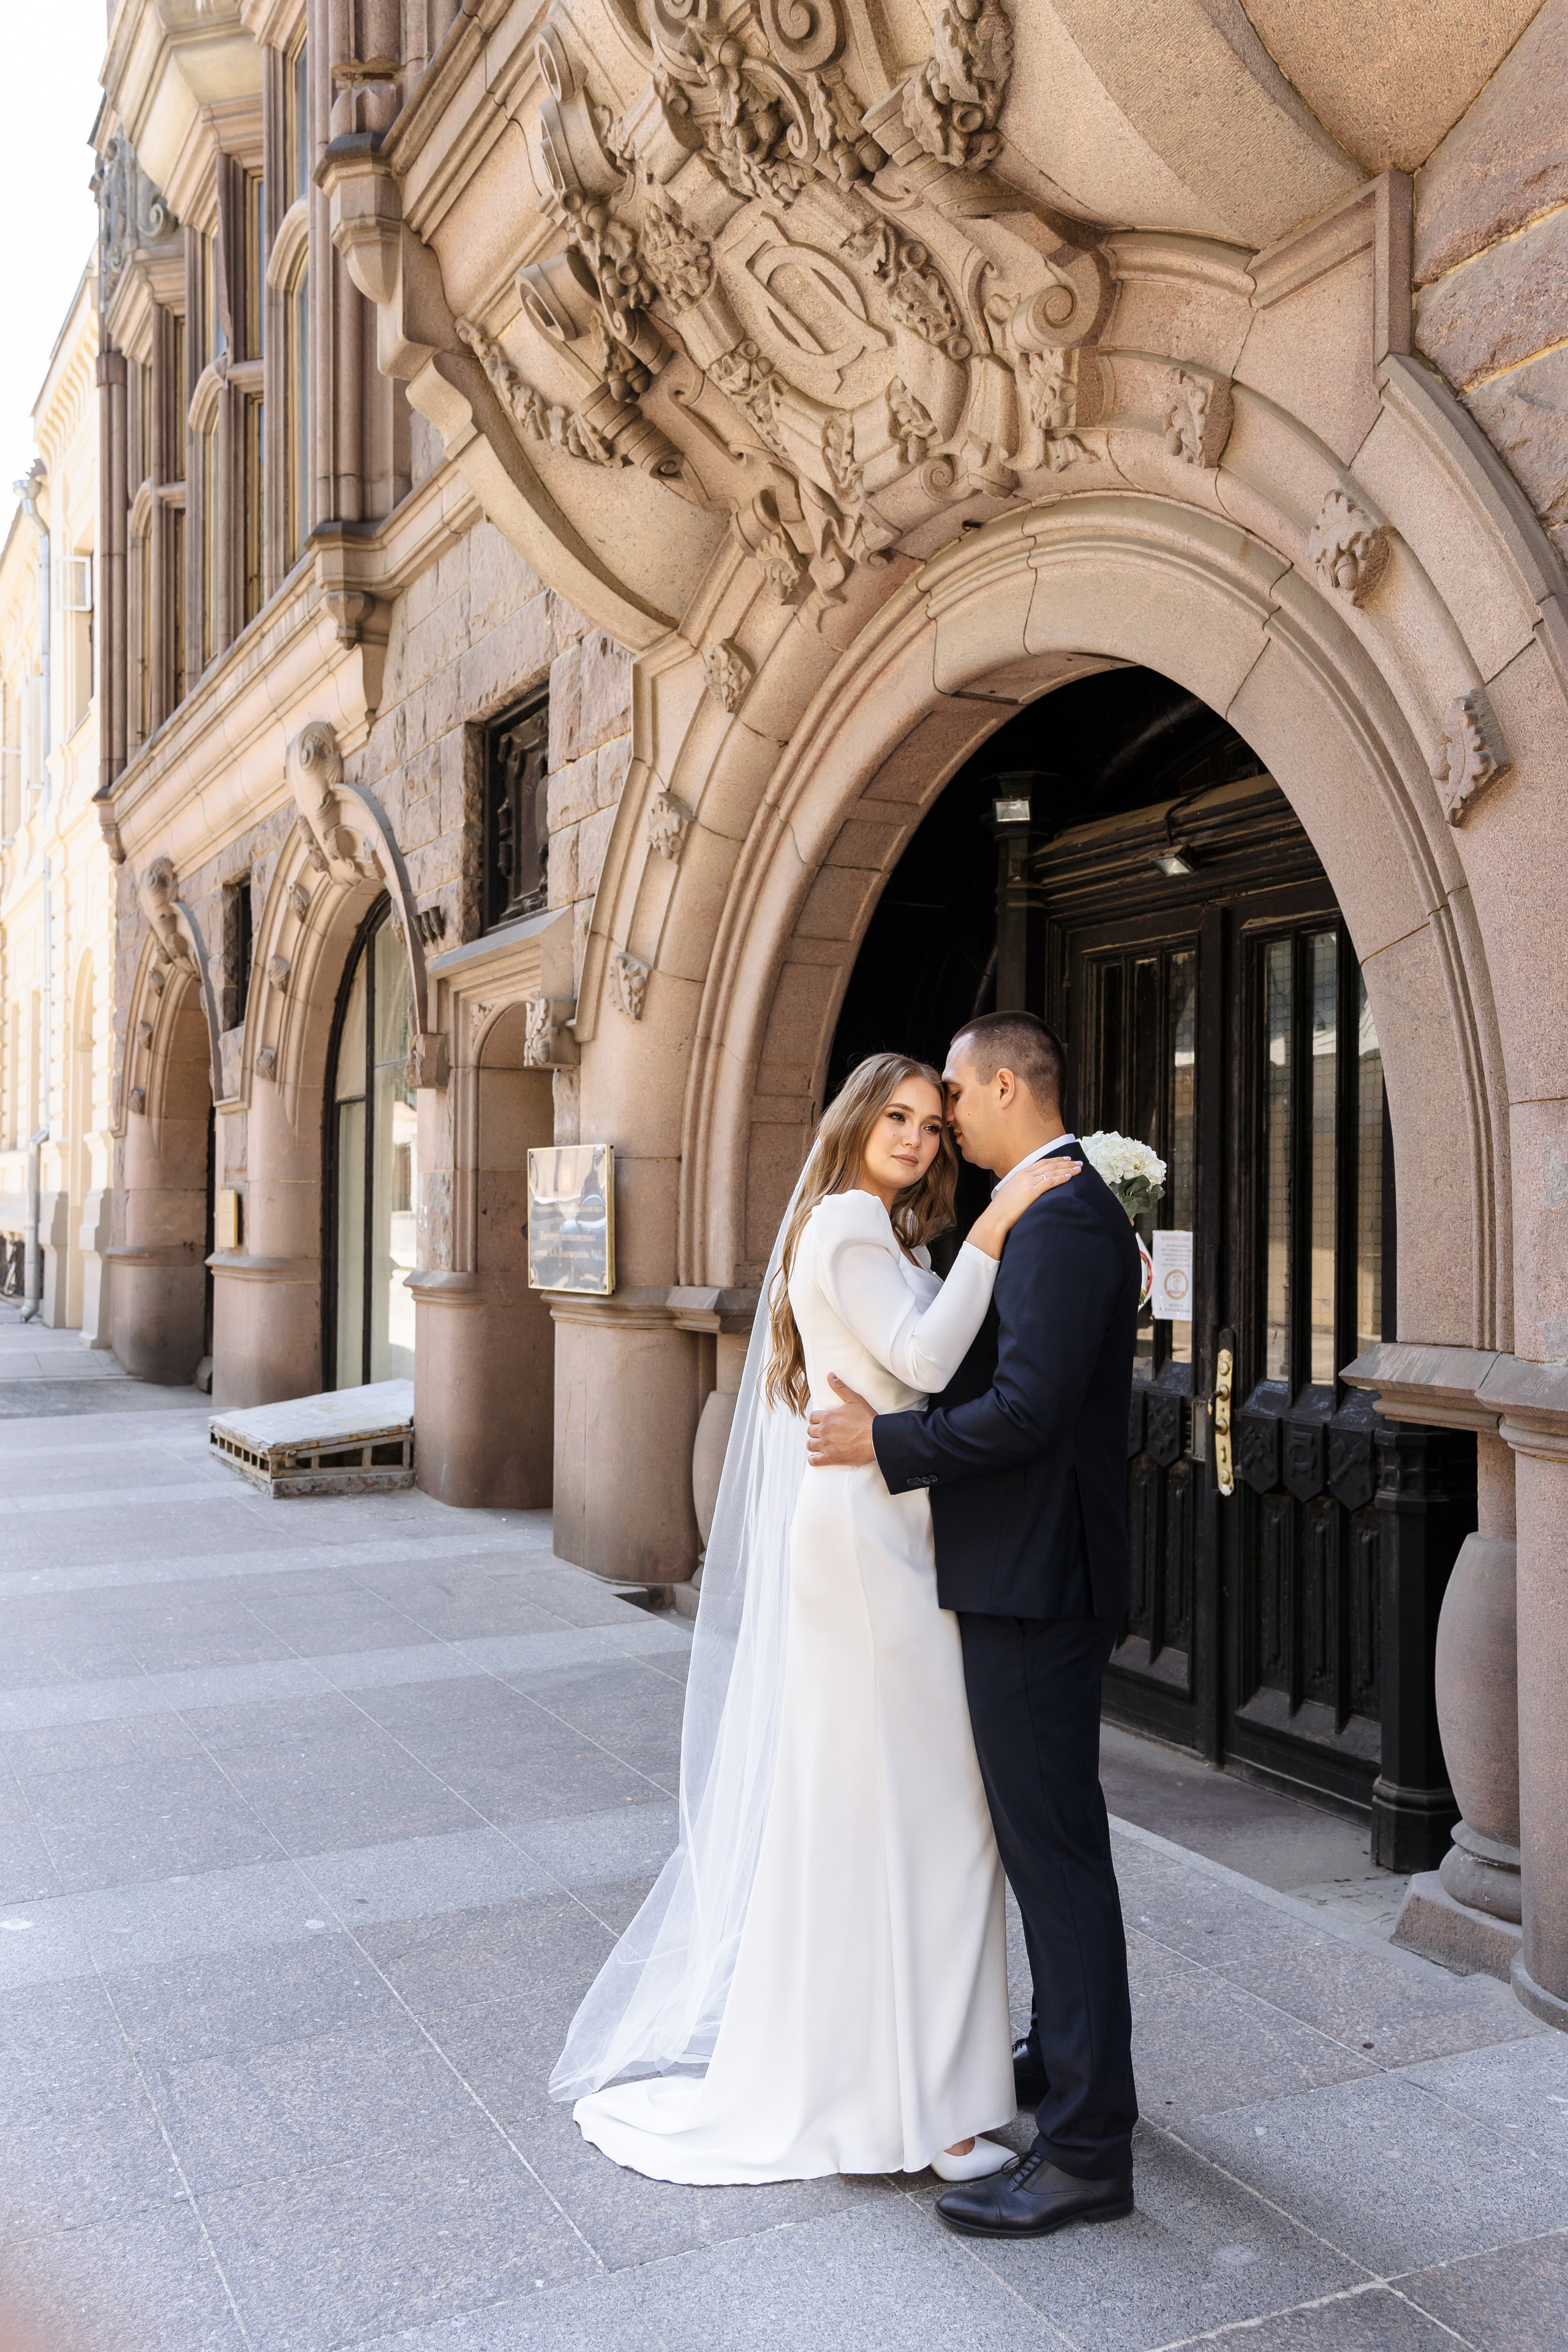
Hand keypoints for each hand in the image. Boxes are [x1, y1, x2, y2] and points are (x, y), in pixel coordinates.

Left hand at [806, 1373, 876, 1467]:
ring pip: (810, 1444)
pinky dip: (813, 1460)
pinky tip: (816, 1458)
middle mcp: (824, 1431)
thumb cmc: (867, 1419)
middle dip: (815, 1431)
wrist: (876, 1438)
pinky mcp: (831, 1458)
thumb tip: (830, 1376)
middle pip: (810, 1431)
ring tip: (820, 1444)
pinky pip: (815, 1461)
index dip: (817, 1419)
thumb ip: (840, 1387)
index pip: (812, 1417)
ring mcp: (826, 1445)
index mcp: (827, 1417)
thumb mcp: (854, 1399)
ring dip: (814, 1444)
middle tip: (823, 1432)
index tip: (822, 1422)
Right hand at [966, 1155, 1081, 1259]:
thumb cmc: (1002, 1209)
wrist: (995, 1217)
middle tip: (1078, 1162)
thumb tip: (1029, 1190)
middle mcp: (1024, 1175)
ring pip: (1052, 1171)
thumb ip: (1021, 1188)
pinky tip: (1070, 1177)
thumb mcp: (1011, 1193)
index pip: (1041, 1163)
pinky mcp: (1031, 1192)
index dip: (1055, 1160)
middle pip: (1049, 1165)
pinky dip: (1061, 1178)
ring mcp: (1028, 1182)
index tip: (1066, 1159)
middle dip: (1066, 1163)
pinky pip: (1049, 1182)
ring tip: (1079, 1168)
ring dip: (1067, 1169)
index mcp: (1019, 1173)